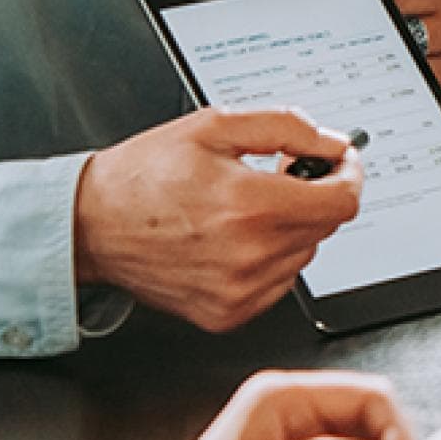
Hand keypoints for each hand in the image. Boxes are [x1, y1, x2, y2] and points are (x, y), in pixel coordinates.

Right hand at [74, 108, 361, 332]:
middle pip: (325, 226)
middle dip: (313, 193)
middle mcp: (249, 255)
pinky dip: (269, 257)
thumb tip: (330, 142)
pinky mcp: (227, 313)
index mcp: (250, 207)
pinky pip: (278, 282)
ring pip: (303, 253)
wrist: (91, 225)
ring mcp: (239, 291)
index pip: (342, 202)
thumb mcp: (214, 126)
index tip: (339, 163)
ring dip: (290, 227)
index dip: (349, 175)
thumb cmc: (144, 176)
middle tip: (279, 174)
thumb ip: (284, 127)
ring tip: (244, 207)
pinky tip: (233, 238)